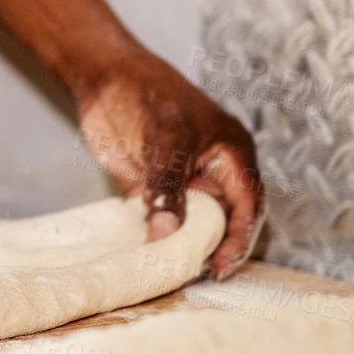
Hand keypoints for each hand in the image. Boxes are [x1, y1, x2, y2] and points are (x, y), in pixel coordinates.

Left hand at [74, 49, 263, 277]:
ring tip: (169, 271)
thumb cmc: (148, 95)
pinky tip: (144, 256)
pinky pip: (159, 218)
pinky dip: (154, 236)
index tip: (221, 266)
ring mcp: (181, 180)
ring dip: (181, 245)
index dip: (239, 238)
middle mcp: (211, 171)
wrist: (105, 78)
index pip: (248, 205)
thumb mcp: (166, 141)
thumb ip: (167, 187)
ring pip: (190, 222)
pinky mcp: (151, 186)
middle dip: (213, 247)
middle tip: (194, 274)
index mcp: (232, 155)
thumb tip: (167, 233)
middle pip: (222, 219)